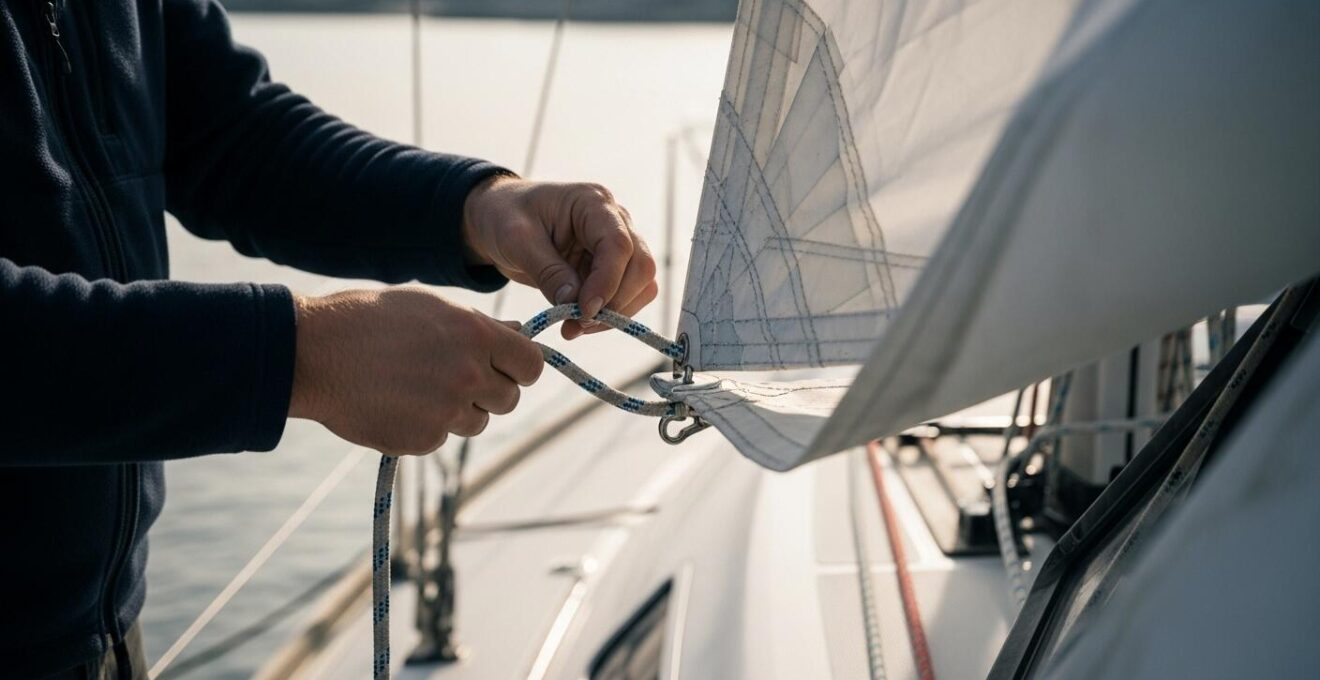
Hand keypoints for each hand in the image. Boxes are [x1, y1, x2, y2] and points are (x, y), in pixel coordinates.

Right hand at [288, 288, 543, 454]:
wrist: (314, 352)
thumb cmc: (371, 320)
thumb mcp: (431, 307)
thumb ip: (480, 326)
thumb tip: (518, 335)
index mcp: (476, 335)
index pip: (531, 365)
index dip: (520, 368)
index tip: (505, 368)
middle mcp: (469, 374)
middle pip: (509, 399)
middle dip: (490, 392)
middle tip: (454, 378)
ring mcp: (447, 410)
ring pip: (477, 422)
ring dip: (459, 411)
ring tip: (417, 387)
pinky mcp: (423, 439)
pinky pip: (441, 437)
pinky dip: (426, 426)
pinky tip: (396, 403)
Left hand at [462, 176, 657, 338]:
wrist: (498, 218)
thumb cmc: (505, 216)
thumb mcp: (517, 240)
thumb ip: (547, 271)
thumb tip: (575, 304)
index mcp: (593, 203)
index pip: (618, 245)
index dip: (607, 282)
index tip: (584, 312)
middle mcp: (614, 221)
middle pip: (640, 266)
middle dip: (614, 302)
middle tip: (577, 324)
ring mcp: (616, 244)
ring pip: (641, 284)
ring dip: (615, 313)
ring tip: (574, 327)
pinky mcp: (610, 267)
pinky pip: (626, 296)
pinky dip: (609, 315)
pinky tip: (578, 323)